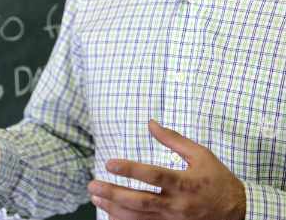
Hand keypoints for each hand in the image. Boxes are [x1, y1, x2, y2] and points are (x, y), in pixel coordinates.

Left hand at [87, 119, 245, 219]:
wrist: (240, 212)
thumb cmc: (218, 180)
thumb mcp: (200, 154)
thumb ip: (173, 140)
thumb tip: (151, 123)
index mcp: (183, 183)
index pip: (153, 176)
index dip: (130, 170)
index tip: (109, 163)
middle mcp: (177, 205)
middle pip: (140, 201)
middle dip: (114, 194)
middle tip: (93, 186)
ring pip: (140, 218)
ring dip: (115, 209)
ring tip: (96, 198)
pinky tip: (111, 215)